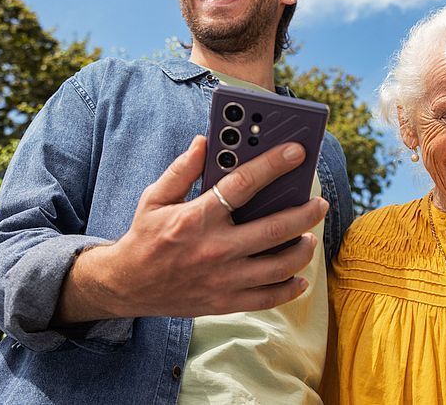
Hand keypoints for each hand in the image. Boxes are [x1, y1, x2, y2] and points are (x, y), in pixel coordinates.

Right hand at [55, 135, 328, 322]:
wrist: (126, 285)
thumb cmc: (145, 236)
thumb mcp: (155, 197)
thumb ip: (182, 169)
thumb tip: (206, 142)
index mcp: (197, 218)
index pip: (243, 185)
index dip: (273, 165)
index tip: (297, 153)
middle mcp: (214, 250)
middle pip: (274, 229)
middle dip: (305, 213)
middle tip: (319, 204)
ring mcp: (222, 280)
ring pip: (279, 266)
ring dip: (303, 250)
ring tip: (310, 236)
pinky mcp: (225, 303)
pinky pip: (268, 298)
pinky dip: (290, 288)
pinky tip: (299, 275)